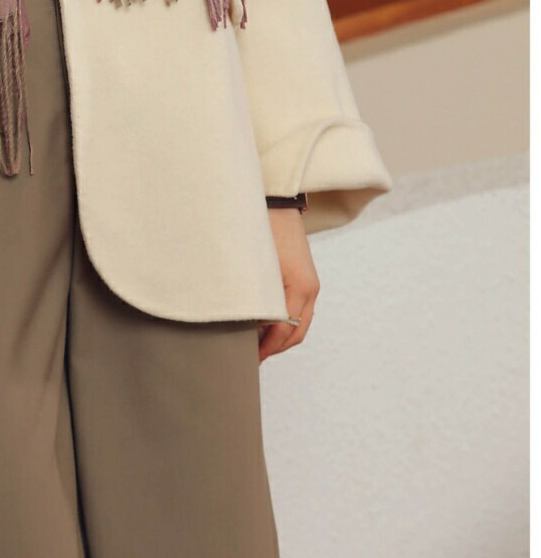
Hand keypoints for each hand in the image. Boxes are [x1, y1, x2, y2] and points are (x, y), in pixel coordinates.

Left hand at [258, 207, 318, 362]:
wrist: (277, 200)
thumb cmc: (262, 229)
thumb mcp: (256, 267)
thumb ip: (254, 297)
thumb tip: (246, 324)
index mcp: (300, 287)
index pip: (286, 330)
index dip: (268, 347)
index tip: (251, 357)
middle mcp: (310, 288)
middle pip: (297, 332)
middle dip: (276, 347)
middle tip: (254, 356)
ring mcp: (311, 283)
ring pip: (300, 322)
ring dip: (281, 335)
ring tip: (258, 342)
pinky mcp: (306, 277)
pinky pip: (299, 308)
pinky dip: (286, 320)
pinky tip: (266, 322)